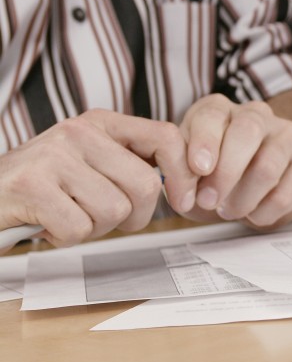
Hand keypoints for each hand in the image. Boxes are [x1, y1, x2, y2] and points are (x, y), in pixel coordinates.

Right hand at [0, 111, 194, 248]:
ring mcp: (54, 156)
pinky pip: (79, 228)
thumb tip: (188, 184)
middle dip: (133, 216)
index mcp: (101, 123)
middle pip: (145, 184)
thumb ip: (131, 165)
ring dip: (94, 229)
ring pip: (114, 210)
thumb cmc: (43, 187)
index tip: (185, 202)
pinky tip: (46, 225)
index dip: (184, 174)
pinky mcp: (32, 185)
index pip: (166, 137)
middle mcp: (79, 132)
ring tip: (67, 216)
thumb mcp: (90, 162)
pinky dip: (65, 238)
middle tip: (103, 219)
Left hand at [172, 94, 291, 228]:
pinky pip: (288, 192)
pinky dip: (265, 211)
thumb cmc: (210, 176)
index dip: (205, 141)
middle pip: (248, 131)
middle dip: (226, 172)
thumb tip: (178, 174)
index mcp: (220, 110)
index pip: (213, 114)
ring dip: (243, 198)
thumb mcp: (184, 173)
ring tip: (229, 211)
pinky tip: (253, 214)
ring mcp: (288, 136)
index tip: (198, 169)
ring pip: (269, 165)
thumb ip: (177, 171)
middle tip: (208, 201)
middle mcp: (257, 115)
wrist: (247, 188)